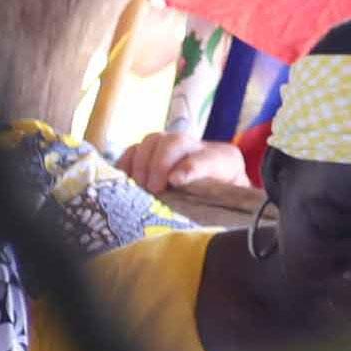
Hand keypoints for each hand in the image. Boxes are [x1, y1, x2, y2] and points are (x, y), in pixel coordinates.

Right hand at [118, 131, 249, 197]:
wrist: (217, 197)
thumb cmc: (219, 205)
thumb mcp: (225, 205)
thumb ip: (215, 203)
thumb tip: (194, 209)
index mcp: (223, 160)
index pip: (206, 159)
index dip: (190, 167)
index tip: (175, 181)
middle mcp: (196, 148)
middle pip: (175, 141)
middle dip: (160, 164)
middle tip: (153, 189)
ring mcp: (171, 148)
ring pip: (152, 141)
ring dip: (141, 163)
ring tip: (139, 186)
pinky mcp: (151, 155)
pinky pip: (133, 151)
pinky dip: (125, 165)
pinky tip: (125, 182)